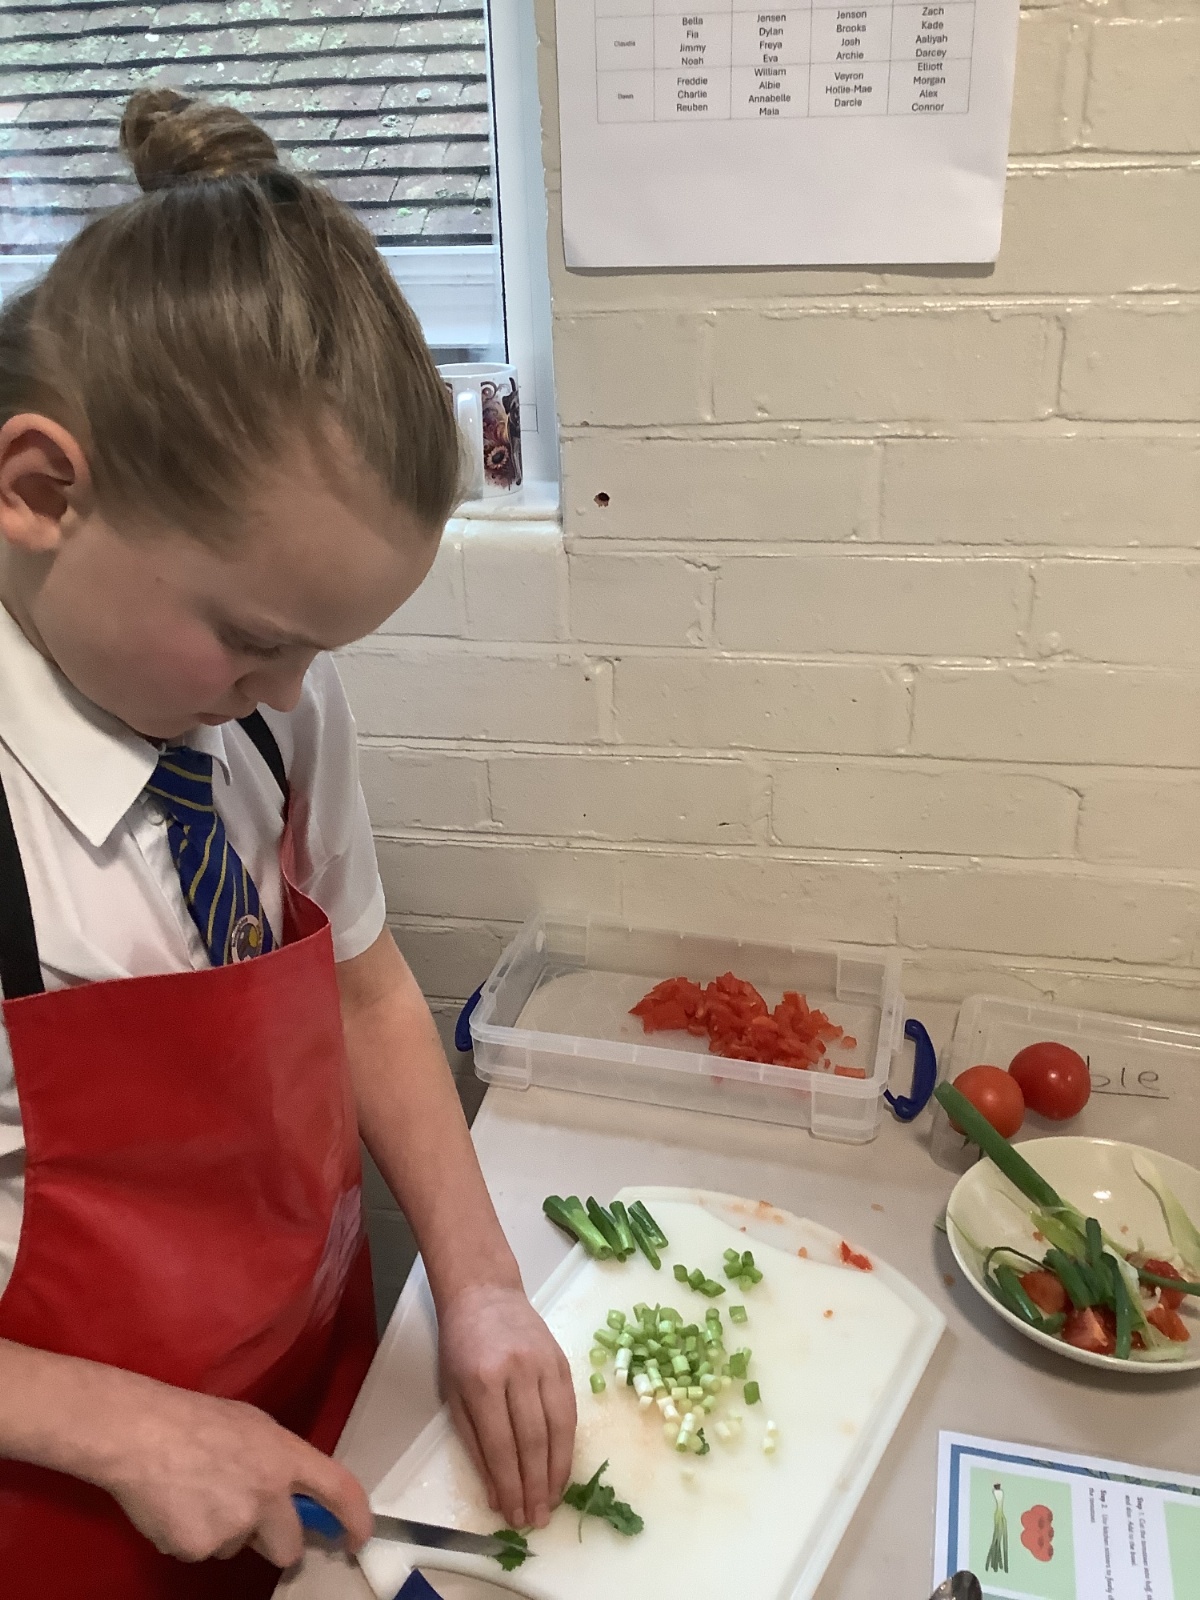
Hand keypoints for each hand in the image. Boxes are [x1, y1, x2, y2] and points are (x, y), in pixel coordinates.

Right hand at [94, 1375, 372, 1567]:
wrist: (141, 1433)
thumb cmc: (198, 1420)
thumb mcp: (256, 1427)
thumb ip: (280, 1461)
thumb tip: (293, 1492)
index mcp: (286, 1458)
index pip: (340, 1491)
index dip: (356, 1519)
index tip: (356, 1538)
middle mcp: (267, 1497)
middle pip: (290, 1548)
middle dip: (276, 1540)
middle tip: (251, 1515)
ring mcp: (233, 1528)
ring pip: (240, 1547)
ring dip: (228, 1531)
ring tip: (199, 1493)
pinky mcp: (198, 1549)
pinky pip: (204, 1552)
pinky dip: (194, 1536)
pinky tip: (178, 1506)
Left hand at [437, 1283, 576, 1531]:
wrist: (485, 1294)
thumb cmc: (461, 1346)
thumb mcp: (452, 1393)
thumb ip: (474, 1443)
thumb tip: (496, 1492)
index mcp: (482, 1382)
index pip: (501, 1446)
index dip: (510, 1485)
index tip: (513, 1515)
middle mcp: (518, 1372)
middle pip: (533, 1441)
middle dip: (536, 1486)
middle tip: (537, 1519)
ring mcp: (545, 1364)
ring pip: (559, 1428)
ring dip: (557, 1472)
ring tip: (553, 1502)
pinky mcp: (562, 1361)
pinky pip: (570, 1410)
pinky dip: (568, 1444)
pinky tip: (562, 1467)